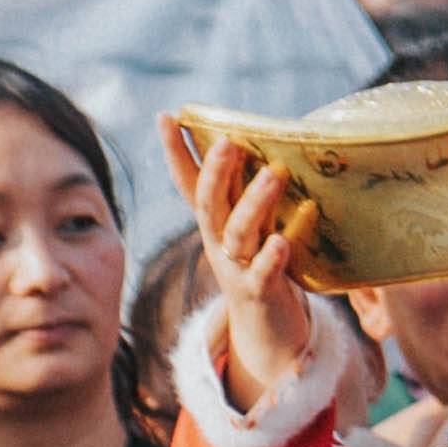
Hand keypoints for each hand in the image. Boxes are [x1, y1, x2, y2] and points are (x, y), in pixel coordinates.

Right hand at [187, 132, 335, 409]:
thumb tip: (263, 145)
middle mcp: (219, 242)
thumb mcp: (250, 227)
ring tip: (273, 175)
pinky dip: (271, 256)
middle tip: (229, 142)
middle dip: (216, 172)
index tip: (166, 116)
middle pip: (210, 203)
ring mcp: (237, 267)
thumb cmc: (261, 266)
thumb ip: (248, 192)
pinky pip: (264, 273)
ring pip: (239, 233)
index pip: (191, 182)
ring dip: (255, 202)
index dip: (177, 152)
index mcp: (215, 223)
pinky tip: (280, 242)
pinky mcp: (260, 292)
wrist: (266, 330)